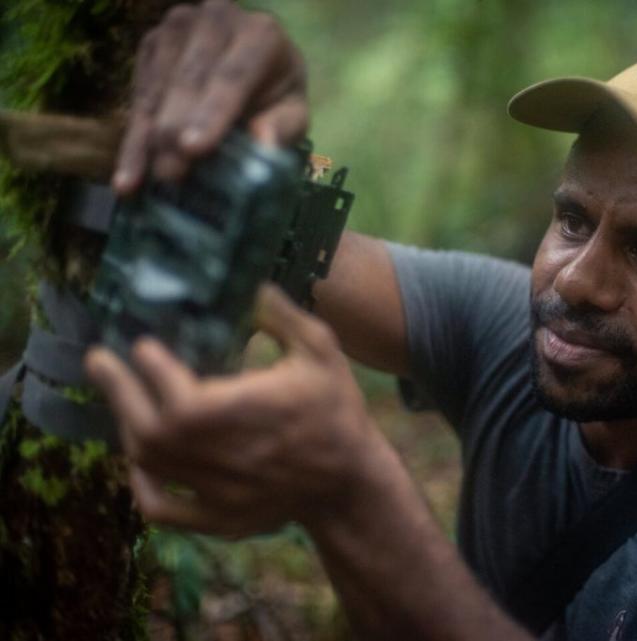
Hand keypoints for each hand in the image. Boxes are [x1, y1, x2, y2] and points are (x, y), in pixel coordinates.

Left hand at [85, 284, 380, 535]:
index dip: (153, 372)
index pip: (183, 400)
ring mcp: (221, 493)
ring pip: (151, 464)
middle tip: (99, 360)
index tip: (143, 345)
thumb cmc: (336, 411)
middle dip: (119, 392)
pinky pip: (162, 509)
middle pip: (152, 432)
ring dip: (129, 426)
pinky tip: (137, 461)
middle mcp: (229, 457)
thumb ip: (287, 318)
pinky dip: (139, 485)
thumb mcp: (324, 353)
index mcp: (253, 415)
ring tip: (123, 397)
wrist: (350, 481)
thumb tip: (253, 285)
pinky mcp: (220, 518)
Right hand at [113, 0, 307, 193]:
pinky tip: (126, 178)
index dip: (211, 113)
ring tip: (145, 181)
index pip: (232, 75)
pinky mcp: (151, 44)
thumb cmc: (277, 96)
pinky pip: (138, 96)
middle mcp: (215, 20)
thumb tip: (262, 142)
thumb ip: (282, 126)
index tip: (194, 149)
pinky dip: (133, 141)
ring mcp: (177, 28)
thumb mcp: (292, 114)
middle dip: (176, 129)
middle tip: (171, 173)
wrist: (257, 67)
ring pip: (158, 87)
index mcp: (260, 34)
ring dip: (150, 138)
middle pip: (189, 80)